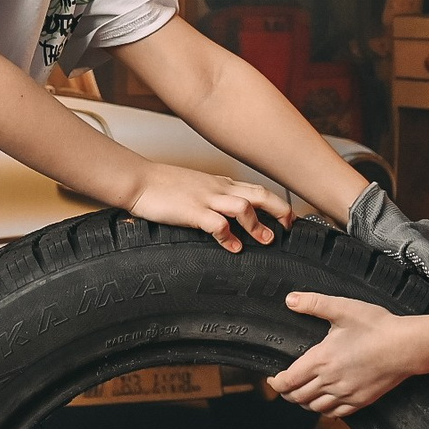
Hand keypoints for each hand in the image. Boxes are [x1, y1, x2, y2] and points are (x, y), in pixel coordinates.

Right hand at [128, 164, 289, 251]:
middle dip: (280, 210)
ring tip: (266, 240)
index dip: (277, 203)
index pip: (256, 190)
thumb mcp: (195, 188)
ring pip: (244, 207)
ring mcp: (206, 199)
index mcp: (220, 183)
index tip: (287, 218)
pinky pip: (217, 223)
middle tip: (290, 226)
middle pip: (260, 194)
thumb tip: (227, 216)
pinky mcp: (192, 211)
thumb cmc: (162, 186)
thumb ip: (213, 199)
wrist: (138, 180)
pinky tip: (233, 248)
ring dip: (258, 225)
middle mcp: (218, 189)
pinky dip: (229, 237)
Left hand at [267, 292, 418, 414]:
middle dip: (287, 393)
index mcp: (321, 359)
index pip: (289, 380)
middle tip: (284, 387)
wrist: (407, 346)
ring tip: (301, 394)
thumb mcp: (344, 309)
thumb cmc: (377, 326)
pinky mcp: (360, 401)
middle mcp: (330, 381)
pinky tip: (323, 403)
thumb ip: (314, 304)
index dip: (276, 383)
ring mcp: (345, 393)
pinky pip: (335, 413)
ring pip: (314, 407)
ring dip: (304, 403)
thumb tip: (290, 300)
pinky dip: (324, 410)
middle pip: (298, 397)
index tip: (273, 380)